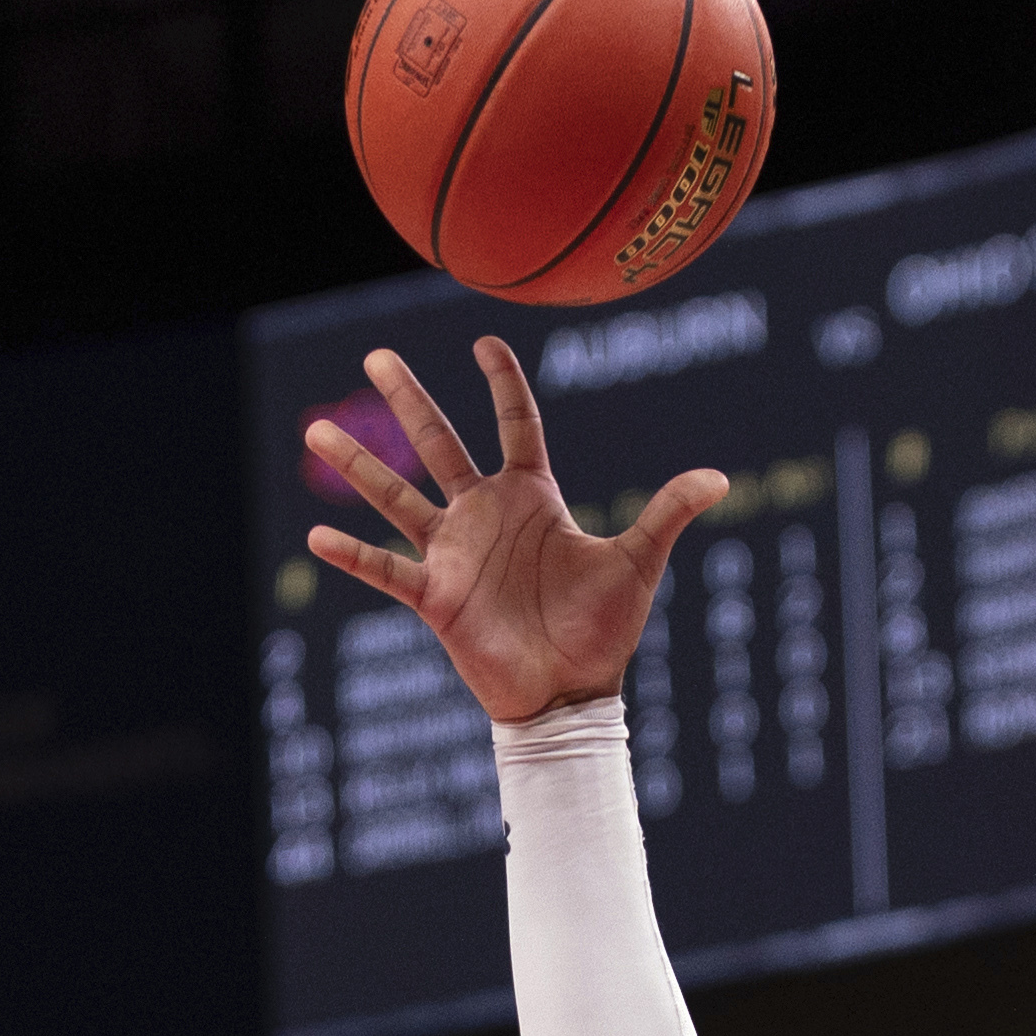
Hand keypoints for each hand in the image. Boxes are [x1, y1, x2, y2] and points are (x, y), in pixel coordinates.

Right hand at [304, 337, 722, 723]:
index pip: (515, 425)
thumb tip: (721, 478)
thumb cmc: (603, 633)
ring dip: (358, 464)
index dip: (503, 383)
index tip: (484, 339)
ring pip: (396, 496)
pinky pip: (385, 569)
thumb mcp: (637, 564)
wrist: (571, 695)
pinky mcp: (436, 595)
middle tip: (377, 353)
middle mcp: (485, 515)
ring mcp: (455, 553)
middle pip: (439, 443)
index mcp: (531, 499)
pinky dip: (352, 554)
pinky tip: (315, 533)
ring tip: (315, 427)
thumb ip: (668, 514)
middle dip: (410, 399)